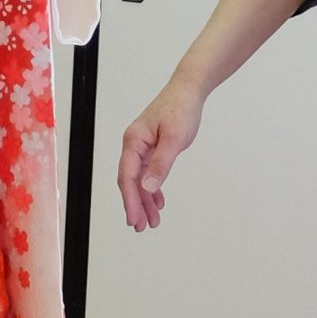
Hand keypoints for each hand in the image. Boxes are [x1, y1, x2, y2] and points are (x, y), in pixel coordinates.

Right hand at [119, 76, 203, 231]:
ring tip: (153, 220)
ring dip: (145, 200)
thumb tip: (147, 188)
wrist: (188, 90)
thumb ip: (160, 165)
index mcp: (134, 142)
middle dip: (136, 205)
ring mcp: (142, 145)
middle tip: (142, 227)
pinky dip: (152, 187)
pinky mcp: (151, 145)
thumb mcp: (175, 139)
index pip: (128, 177)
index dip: (130, 201)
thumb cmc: (181, 110)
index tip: (134, 220)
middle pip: (131, 181)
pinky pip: (147, 171)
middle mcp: (134, 144)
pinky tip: (158, 201)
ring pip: (139, 178)